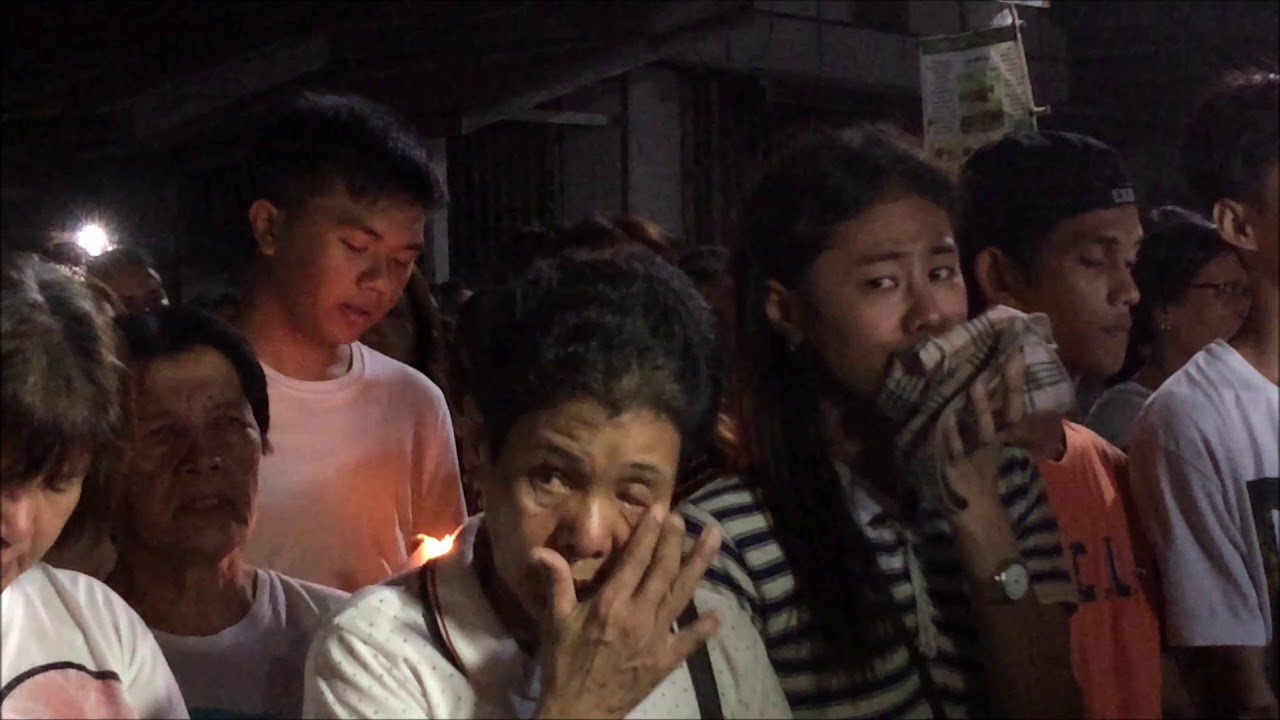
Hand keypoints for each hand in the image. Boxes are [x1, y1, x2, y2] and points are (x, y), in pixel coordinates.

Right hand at [532, 507, 722, 719]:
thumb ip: (556, 583)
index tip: (660, 509)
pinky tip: (718, 615)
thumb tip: (541, 551)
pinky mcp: (665, 660)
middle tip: (684, 516)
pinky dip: (704, 628)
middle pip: (663, 570)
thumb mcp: (556, 621)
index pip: (635, 559)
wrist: (579, 711)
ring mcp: (656, 638)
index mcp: (611, 603)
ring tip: (714, 540)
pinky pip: (689, 641)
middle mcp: (638, 615)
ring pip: (682, 594)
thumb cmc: (563, 664)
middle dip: (675, 540)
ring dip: (699, 565)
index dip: (649, 532)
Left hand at [938, 352, 1025, 519]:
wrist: (974, 513)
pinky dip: (951, 436)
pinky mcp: (958, 470)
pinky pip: (954, 451)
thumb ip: (985, 419)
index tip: (1017, 350)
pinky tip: (947, 419)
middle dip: (1011, 386)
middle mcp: (992, 441)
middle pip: (1007, 412)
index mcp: (1000, 434)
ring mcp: (976, 455)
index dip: (1015, 379)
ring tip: (976, 384)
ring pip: (983, 431)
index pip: (1012, 403)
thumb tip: (977, 384)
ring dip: (980, 409)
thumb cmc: (975, 472)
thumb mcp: (983, 443)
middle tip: (1011, 358)